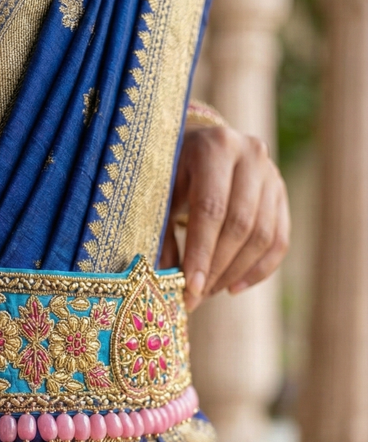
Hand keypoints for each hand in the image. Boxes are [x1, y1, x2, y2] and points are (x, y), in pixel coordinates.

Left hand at [161, 125, 289, 311]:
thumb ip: (163, 234)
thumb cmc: (171, 172)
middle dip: (217, 268)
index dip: (201, 254)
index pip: (211, 210)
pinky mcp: (282, 193)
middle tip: (196, 297)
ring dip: (235, 272)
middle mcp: (250, 154)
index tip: (189, 289)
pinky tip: (233, 288)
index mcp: (214, 147)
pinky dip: (258, 270)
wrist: (199, 145)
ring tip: (208, 292)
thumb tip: (164, 284)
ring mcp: (271, 173)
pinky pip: (279, 240)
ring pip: (262, 235)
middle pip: (240, 224)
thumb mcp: (160, 194)